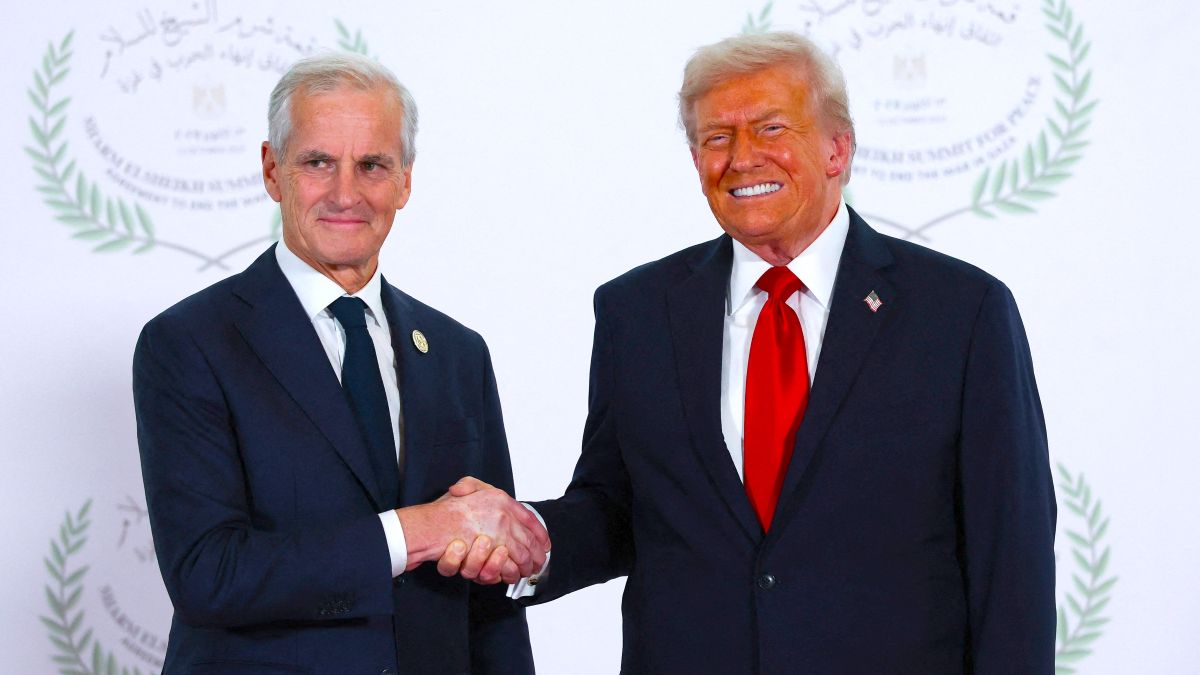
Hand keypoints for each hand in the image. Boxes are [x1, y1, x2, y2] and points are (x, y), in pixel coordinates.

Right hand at [396, 476, 549, 578]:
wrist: (425, 528)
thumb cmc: (441, 512)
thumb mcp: (461, 489)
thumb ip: (472, 486)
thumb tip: (478, 490)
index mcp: (499, 499)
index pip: (528, 517)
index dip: (539, 533)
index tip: (545, 544)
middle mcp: (501, 514)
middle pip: (528, 540)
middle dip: (534, 556)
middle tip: (535, 565)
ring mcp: (496, 533)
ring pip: (518, 556)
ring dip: (521, 567)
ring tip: (522, 571)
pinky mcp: (489, 553)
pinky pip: (504, 568)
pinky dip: (506, 573)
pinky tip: (505, 574)